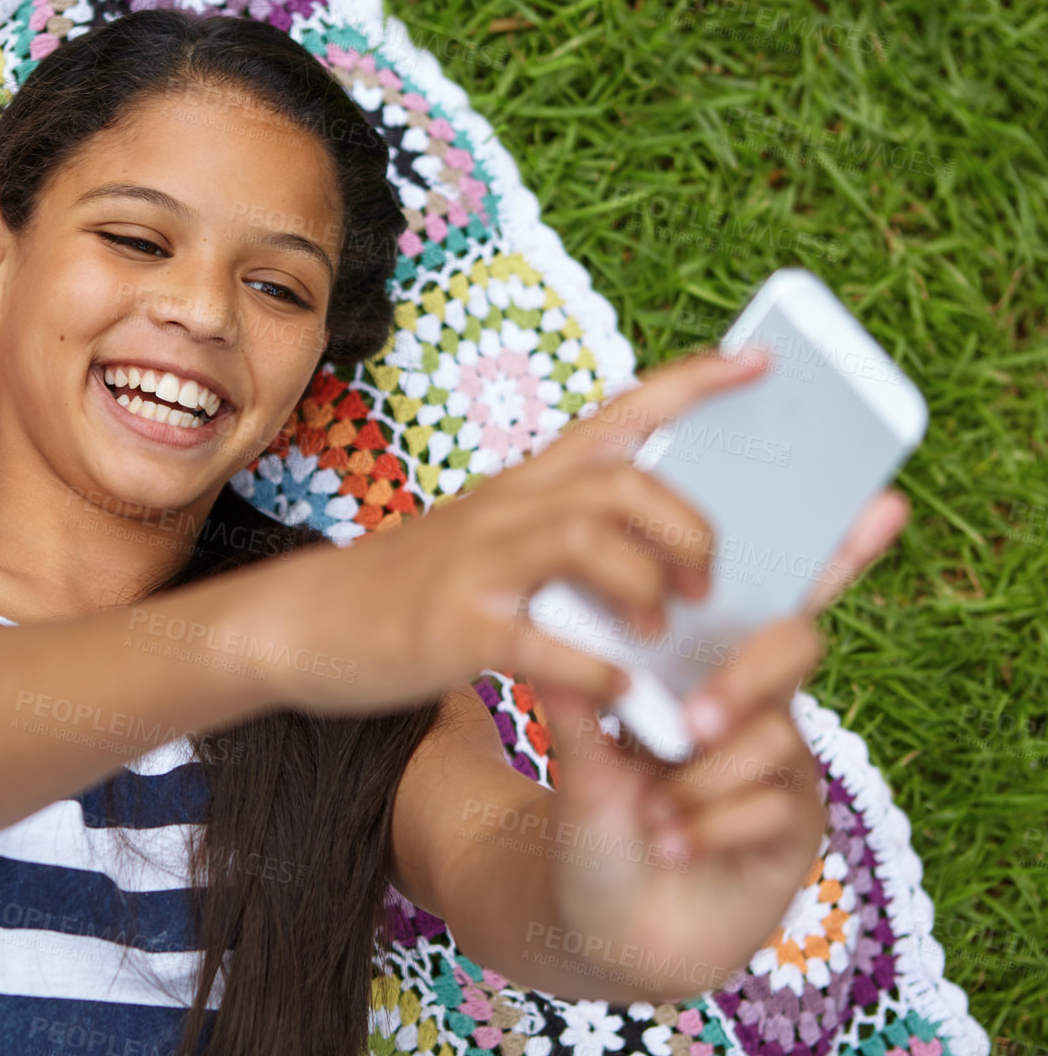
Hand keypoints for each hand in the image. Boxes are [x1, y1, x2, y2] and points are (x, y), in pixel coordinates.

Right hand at [279, 346, 772, 715]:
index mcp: (520, 487)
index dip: (692, 383)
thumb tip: (644, 554)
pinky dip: (598, 672)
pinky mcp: (457, 629)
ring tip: (658, 634)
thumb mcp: (480, 538)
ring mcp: (479, 566)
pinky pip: (545, 644)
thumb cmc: (403, 589)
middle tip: (708, 583)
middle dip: (687, 528)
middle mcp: (505, 511)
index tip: (758, 362)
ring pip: (591, 542)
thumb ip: (553, 534)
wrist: (298, 622)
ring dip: (647, 588)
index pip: (616, 415)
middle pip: (622, 483)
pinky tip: (617, 693)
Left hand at [533, 489, 908, 998]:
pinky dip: (711, 825)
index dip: (834, 553)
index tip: (880, 504)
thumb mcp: (579, 757)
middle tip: (691, 725)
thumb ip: (582, 699)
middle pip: (792, 649)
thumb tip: (559, 628)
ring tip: (652, 814)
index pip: (769, 600)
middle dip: (743, 681)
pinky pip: (773, 805)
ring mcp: (782, 767)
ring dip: (705, 780)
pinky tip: (671, 844)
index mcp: (704, 670)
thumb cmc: (596, 821)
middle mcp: (755, 706)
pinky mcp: (796, 828)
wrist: (599, 919)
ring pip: (775, 736)